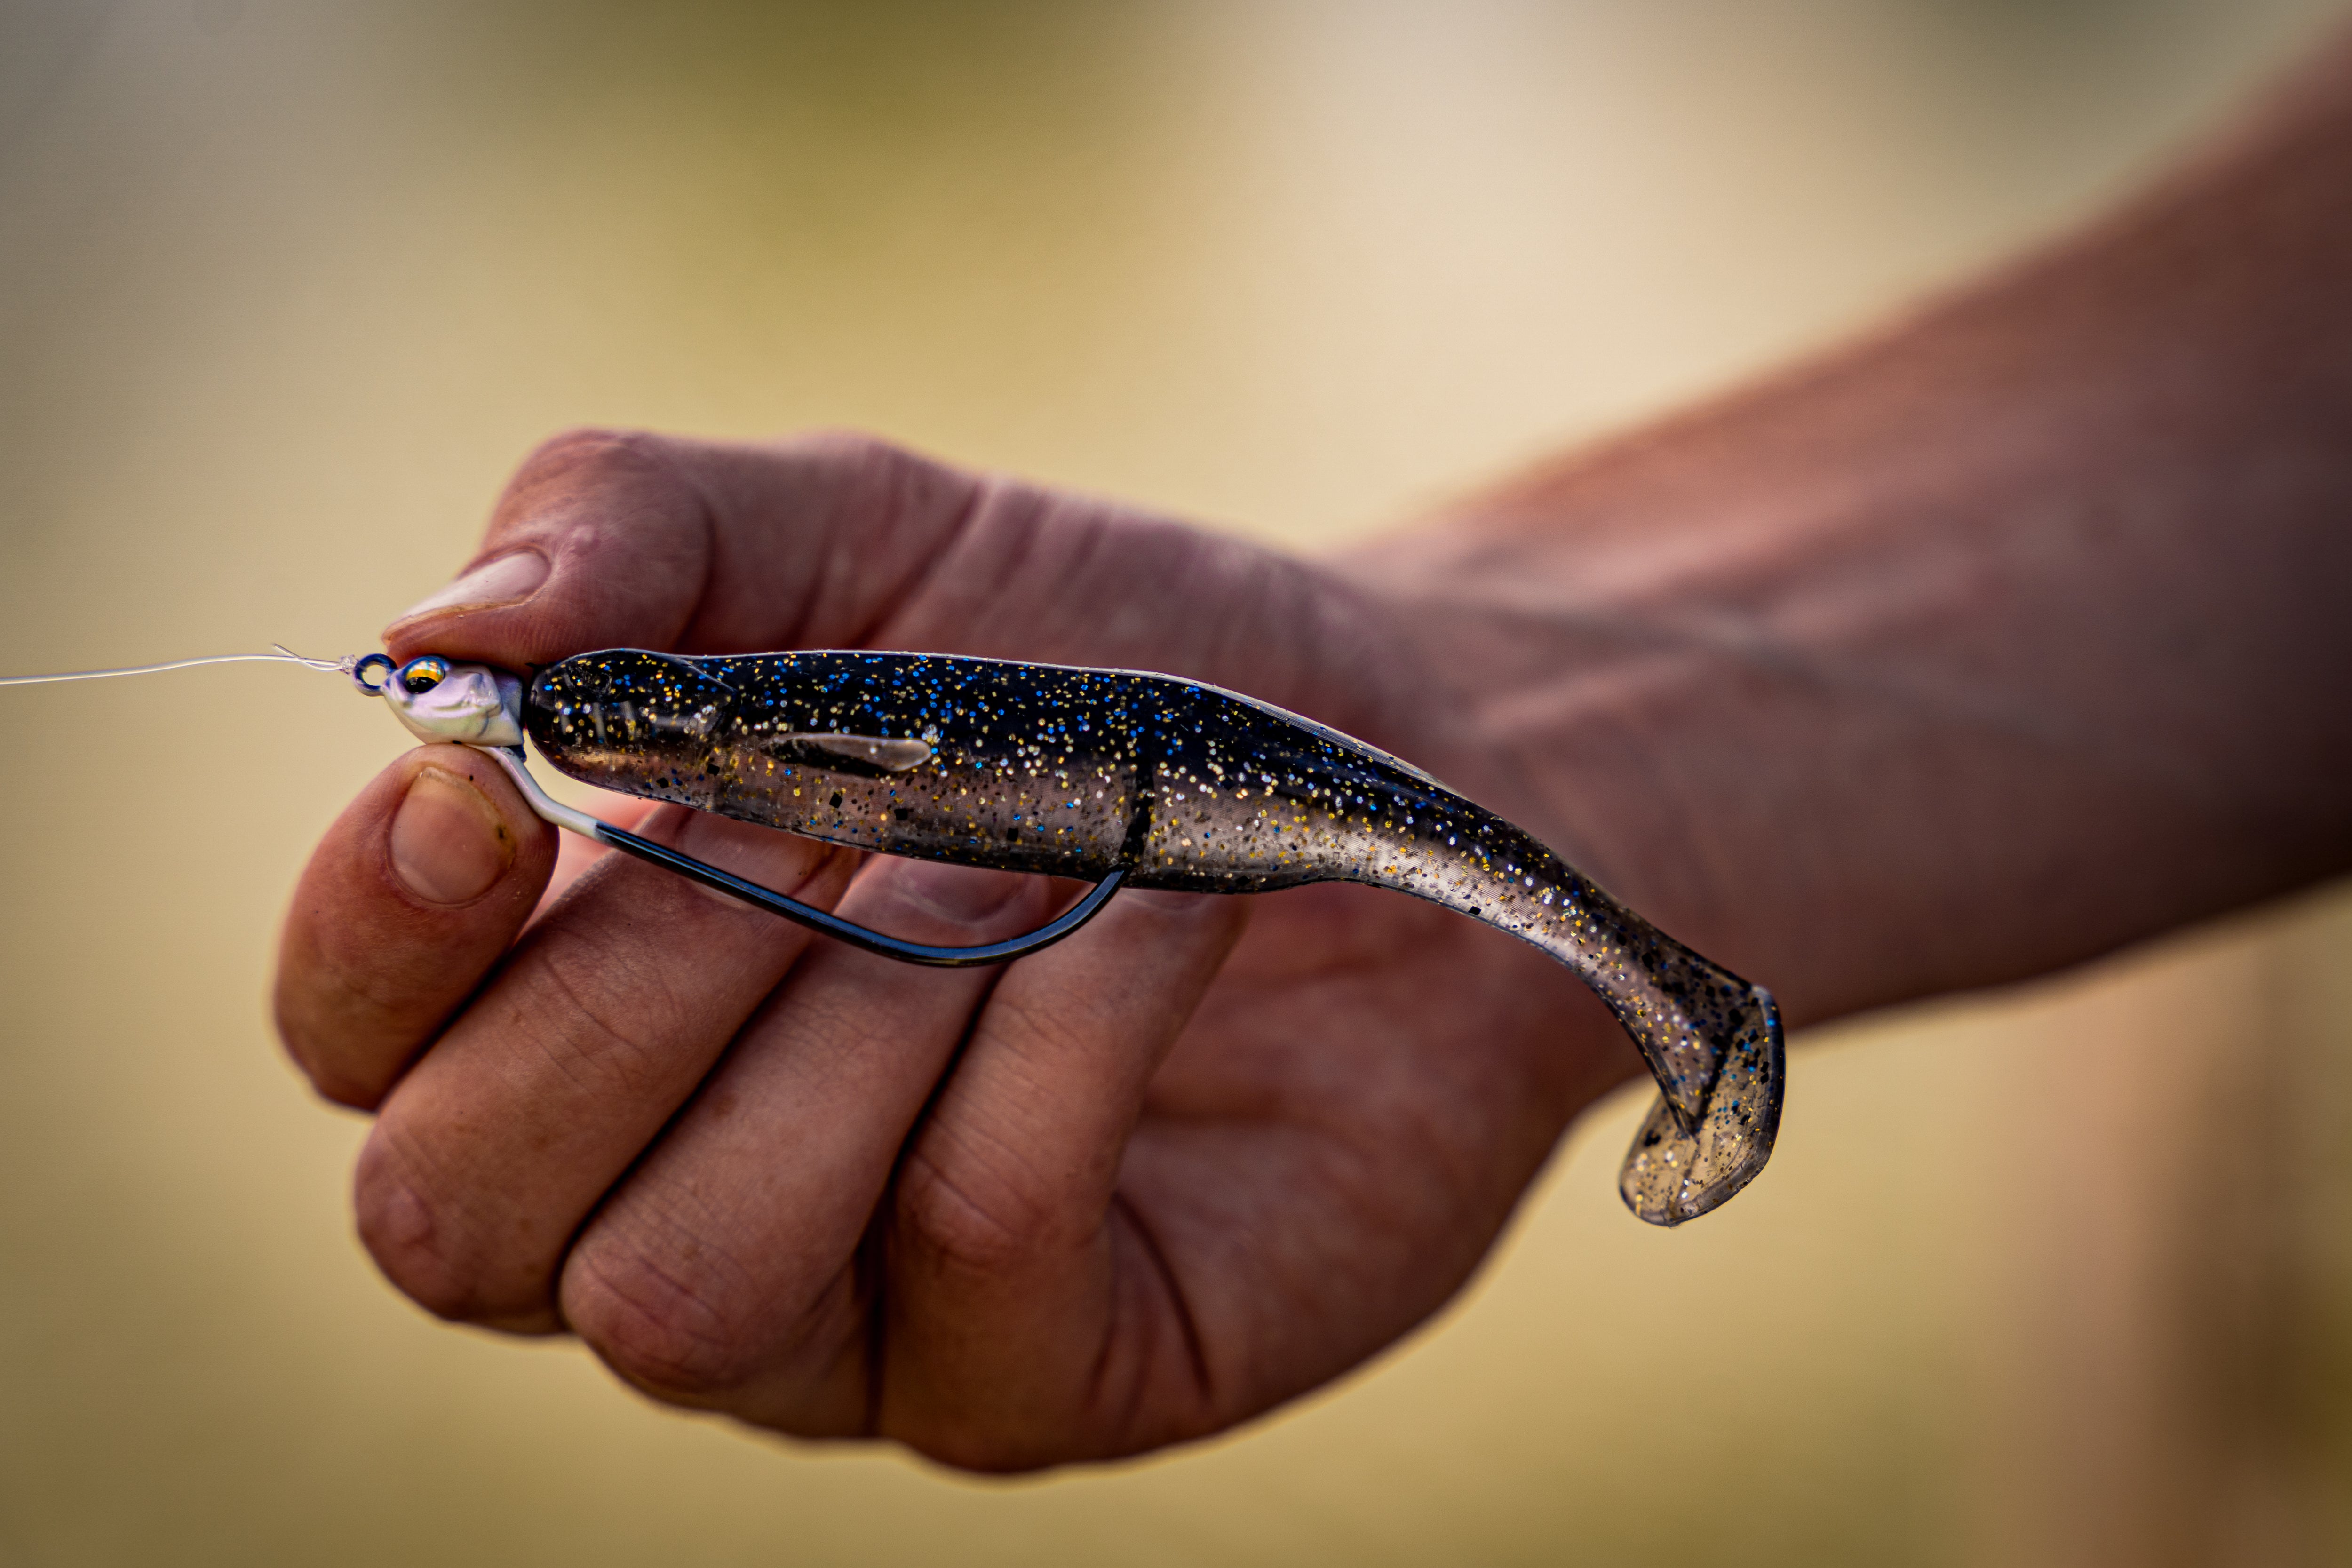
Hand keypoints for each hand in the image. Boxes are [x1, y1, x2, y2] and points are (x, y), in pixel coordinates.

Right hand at [273, 431, 1636, 1469]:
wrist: (1378, 754)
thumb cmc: (1088, 655)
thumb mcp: (855, 527)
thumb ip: (631, 530)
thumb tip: (440, 636)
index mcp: (572, 1003)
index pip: (357, 1053)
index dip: (376, 934)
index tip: (486, 778)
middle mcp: (666, 1193)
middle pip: (460, 1219)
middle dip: (637, 982)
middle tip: (825, 815)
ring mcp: (851, 1322)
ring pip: (690, 1282)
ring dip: (858, 1018)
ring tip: (1015, 863)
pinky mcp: (1044, 1372)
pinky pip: (967, 1238)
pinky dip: (1062, 1033)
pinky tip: (1153, 922)